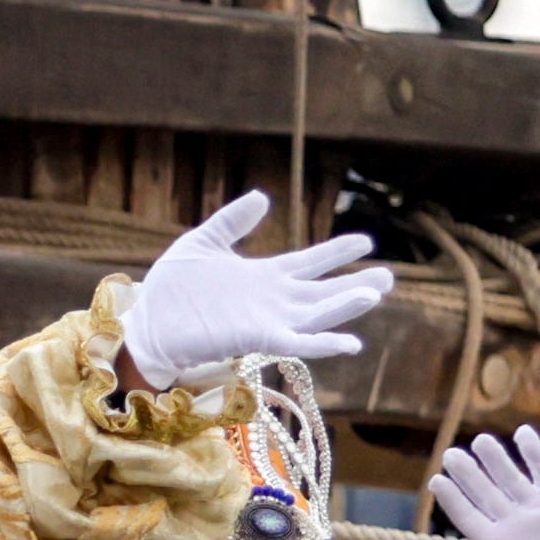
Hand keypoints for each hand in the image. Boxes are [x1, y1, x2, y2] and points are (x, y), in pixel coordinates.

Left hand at [117, 191, 394, 389]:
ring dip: (346, 306)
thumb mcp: (204, 241)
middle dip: (356, 284)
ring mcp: (268, 320)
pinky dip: (324, 341)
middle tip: (390, 277)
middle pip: (324, 291)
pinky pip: (298, 341)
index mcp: (263, 277)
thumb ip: (233, 220)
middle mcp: (273, 301)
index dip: (337, 252)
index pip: (309, 263)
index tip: (366, 240)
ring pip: (318, 314)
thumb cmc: (173, 288)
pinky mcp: (257, 338)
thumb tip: (263, 197)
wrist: (149, 321)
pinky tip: (350, 340)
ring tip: (375, 294)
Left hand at [429, 426, 539, 539]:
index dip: (452, 498)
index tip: (437, 480)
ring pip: (510, 476)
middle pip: (484, 490)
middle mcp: (510, 519)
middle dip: (468, 473)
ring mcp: (533, 507)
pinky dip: (534, 452)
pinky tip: (523, 433)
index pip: (467, 514)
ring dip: (496, 458)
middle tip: (451, 455)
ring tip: (481, 441)